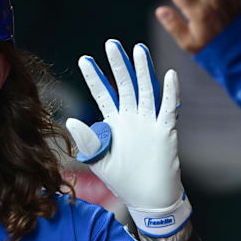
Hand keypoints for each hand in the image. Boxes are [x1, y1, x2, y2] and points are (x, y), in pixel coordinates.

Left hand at [66, 40, 190, 236]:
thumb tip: (70, 120)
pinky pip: (168, 108)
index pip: (102, 94)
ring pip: (145, 90)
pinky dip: (170, 92)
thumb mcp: (98, 160)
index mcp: (113, 122)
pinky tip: (168, 74)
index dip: (94, 77)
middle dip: (117, 65)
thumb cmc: (121, 178)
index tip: (83, 59)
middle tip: (110, 44)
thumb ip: (86, 140)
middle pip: (124, 84)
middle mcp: (130, 117)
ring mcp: (148, 122)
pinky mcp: (164, 131)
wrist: (147, 197)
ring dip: (142, 70)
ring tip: (137, 49)